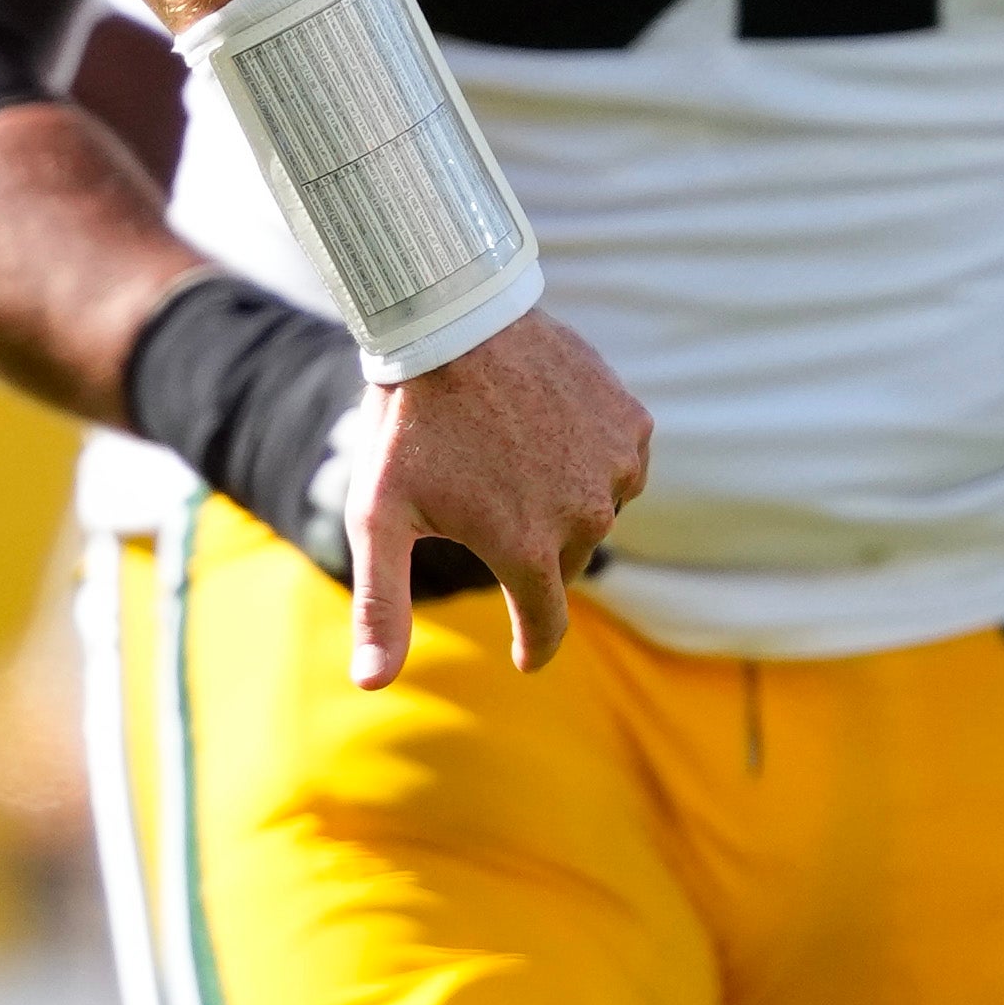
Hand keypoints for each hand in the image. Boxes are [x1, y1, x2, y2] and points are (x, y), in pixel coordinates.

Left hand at [336, 307, 649, 686]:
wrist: (454, 320)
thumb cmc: (407, 424)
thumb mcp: (378, 517)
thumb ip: (380, 605)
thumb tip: (371, 684)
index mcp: (528, 550)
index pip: (544, 624)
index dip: (533, 644)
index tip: (526, 655)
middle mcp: (585, 515)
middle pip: (564, 563)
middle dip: (530, 549)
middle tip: (484, 503)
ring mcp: (615, 466)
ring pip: (593, 513)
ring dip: (560, 503)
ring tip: (509, 460)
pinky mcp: (632, 424)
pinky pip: (616, 464)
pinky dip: (587, 461)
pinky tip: (544, 434)